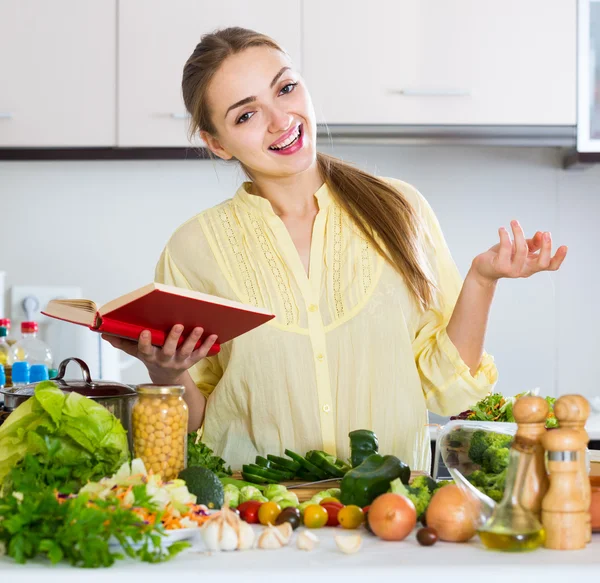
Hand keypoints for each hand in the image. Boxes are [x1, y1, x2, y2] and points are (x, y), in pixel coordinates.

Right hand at [101, 325, 217, 384]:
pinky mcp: (192, 362)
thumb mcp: (136, 352)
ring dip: (193, 339)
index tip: (144, 331)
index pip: (144, 350)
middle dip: (173, 338)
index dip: (144, 342)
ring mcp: (179, 362)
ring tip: (199, 328)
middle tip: (177, 325)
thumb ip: (123, 342)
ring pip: (187, 351)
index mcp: (150, 357)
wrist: (166, 378)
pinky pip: (201, 354)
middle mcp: (165, 360)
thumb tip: (104, 333)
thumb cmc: (151, 357)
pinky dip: (207, 345)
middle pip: (168, 350)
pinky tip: (213, 335)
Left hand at [471, 220, 567, 285]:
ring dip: (519, 233)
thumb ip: (531, 243)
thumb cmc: (502, 256)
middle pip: (541, 262)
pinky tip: (502, 229)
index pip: (550, 266)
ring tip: (514, 223)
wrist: (482, 268)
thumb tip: (541, 234)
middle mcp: (524, 270)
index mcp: (531, 266)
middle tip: (545, 232)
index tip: (564, 246)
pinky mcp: (500, 266)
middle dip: (546, 247)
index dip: (559, 258)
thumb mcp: (519, 248)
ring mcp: (512, 270)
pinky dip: (505, 236)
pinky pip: (505, 248)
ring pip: (522, 250)